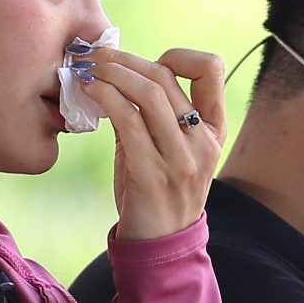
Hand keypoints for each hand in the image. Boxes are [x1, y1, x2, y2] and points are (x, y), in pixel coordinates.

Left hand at [80, 46, 226, 241]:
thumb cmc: (159, 193)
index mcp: (215, 130)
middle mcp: (203, 142)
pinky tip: (89, 93)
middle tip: (95, 56)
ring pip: (148, 94)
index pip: (211, 69)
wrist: (160, 247)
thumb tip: (118, 73)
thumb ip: (154, 114)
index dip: (179, 56)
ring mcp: (181, 161)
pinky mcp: (152, 175)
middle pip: (166, 77)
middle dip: (124, 60)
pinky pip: (129, 121)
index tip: (147, 61)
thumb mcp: (169, 149)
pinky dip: (105, 98)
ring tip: (88, 71)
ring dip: (111, 74)